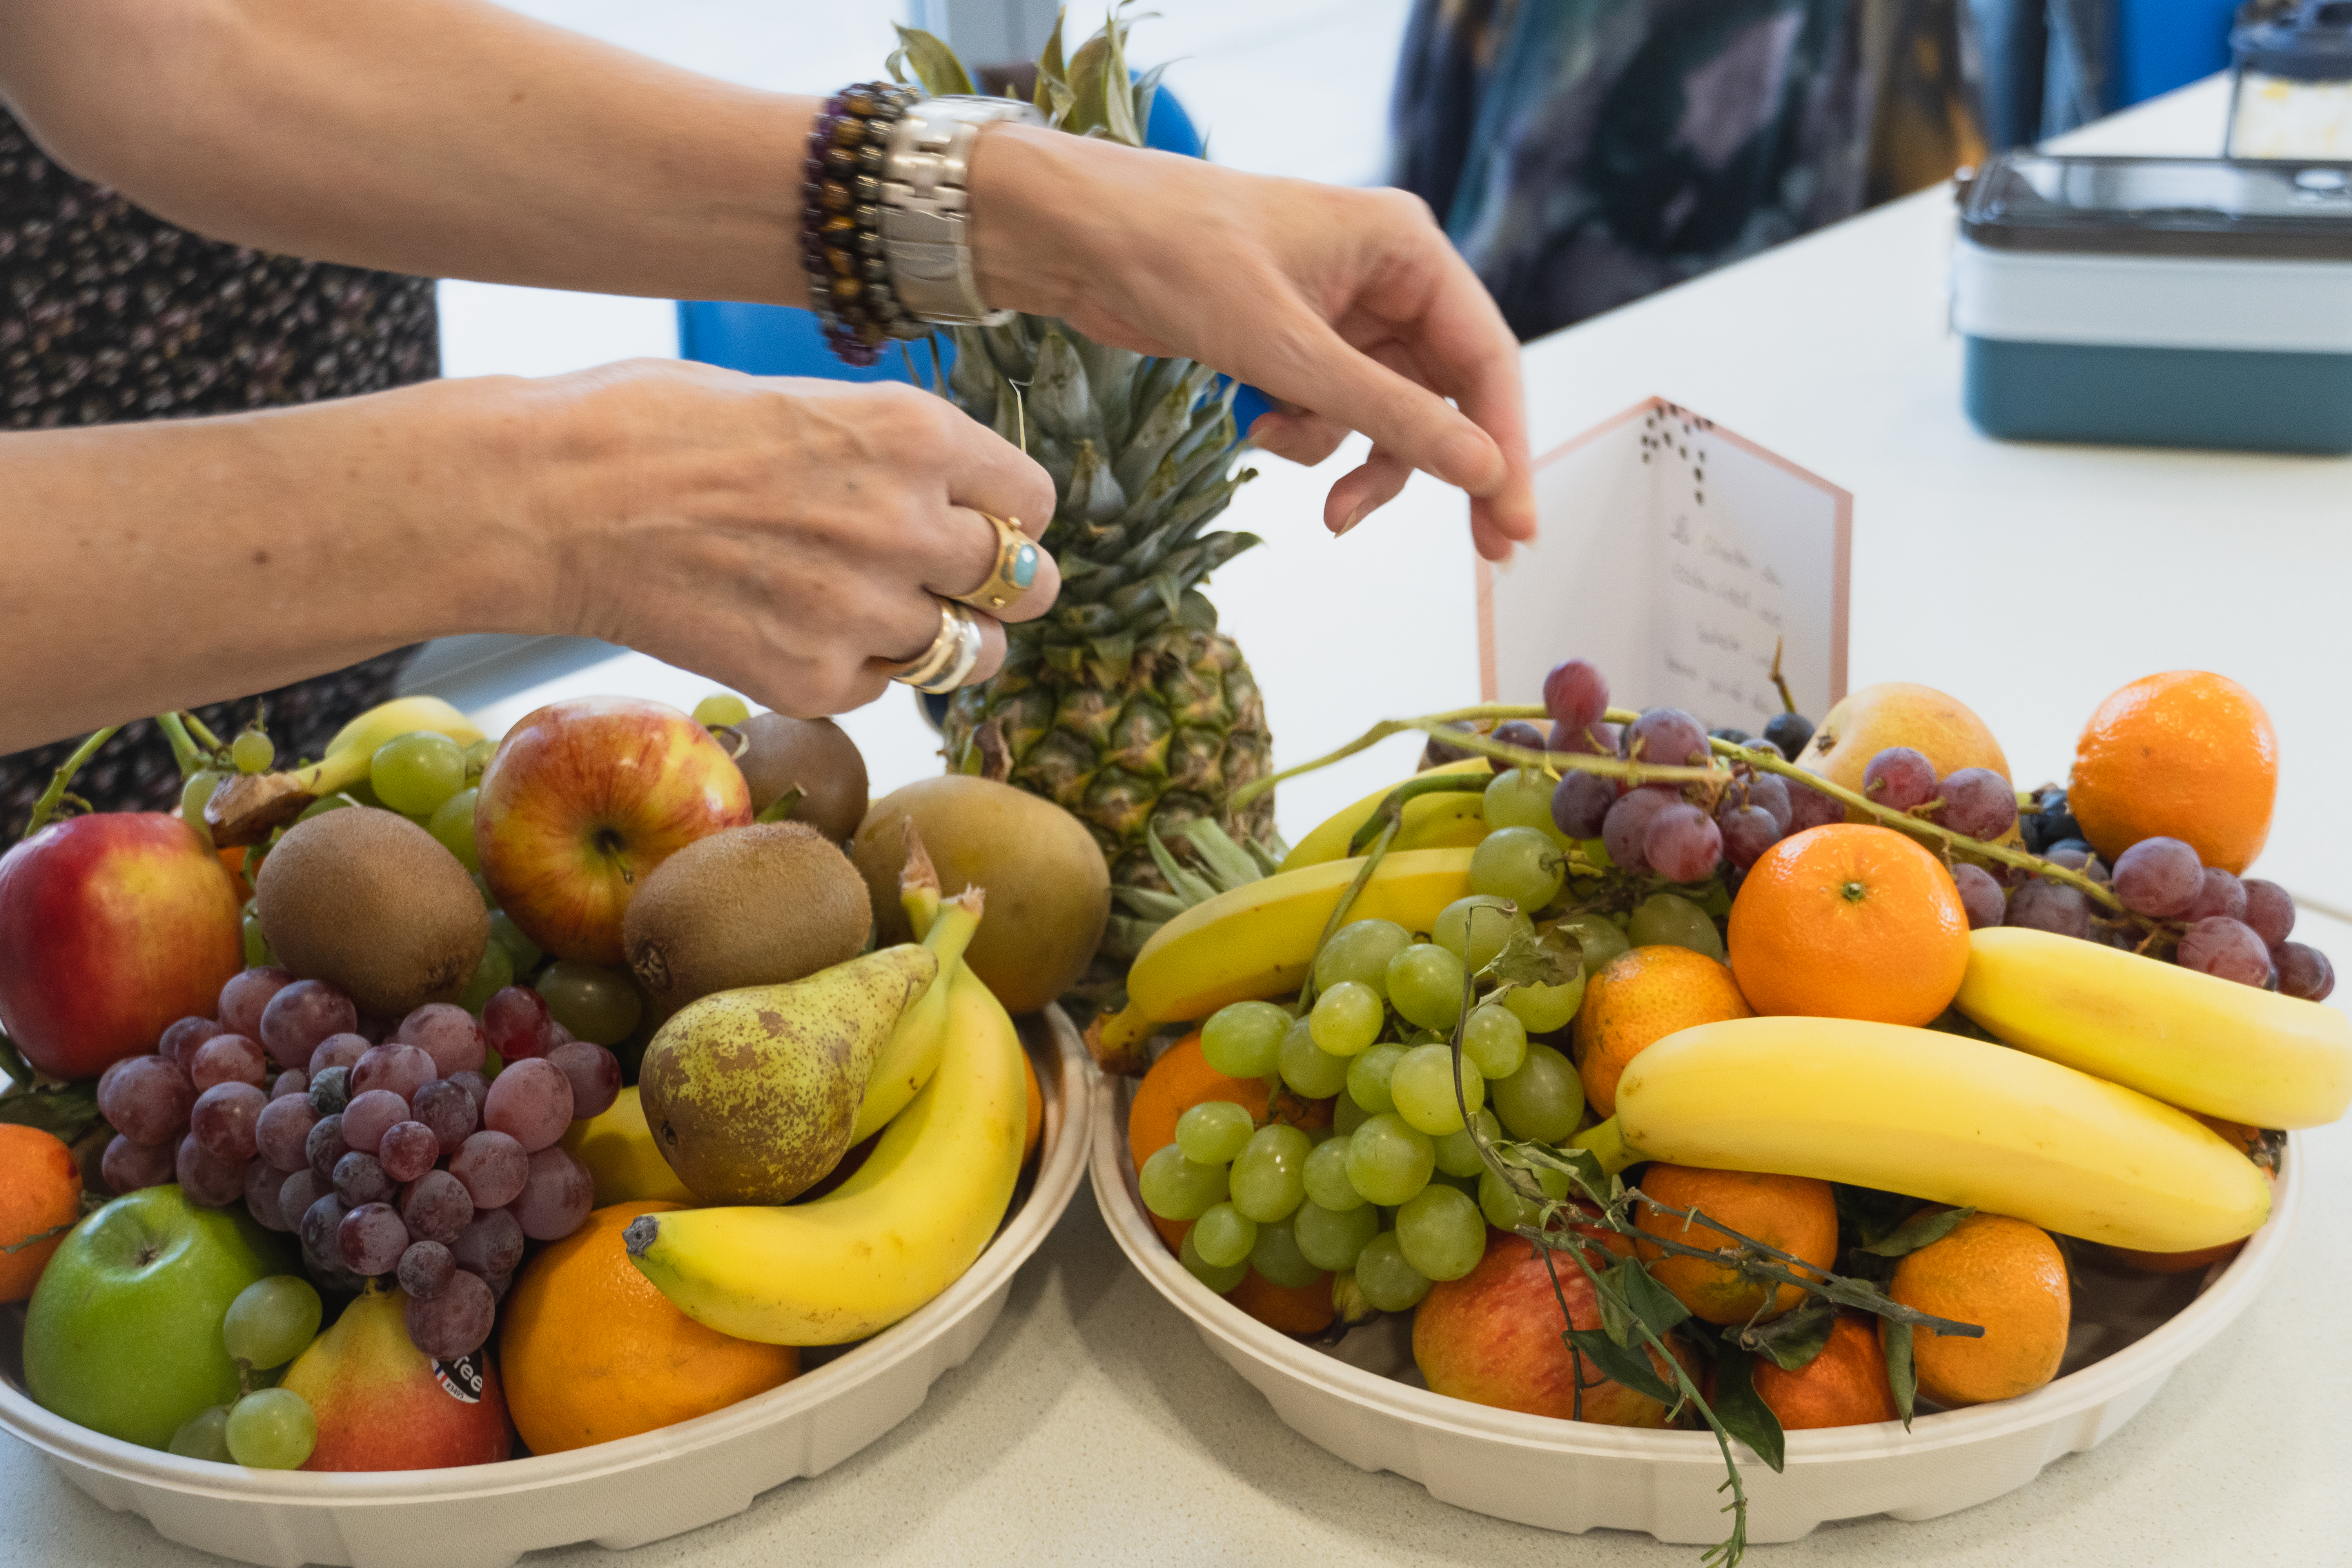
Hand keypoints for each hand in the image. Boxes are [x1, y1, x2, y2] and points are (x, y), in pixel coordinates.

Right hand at [524, 360, 1058, 715]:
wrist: (553, 497)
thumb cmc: (661, 427)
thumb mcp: (804, 402)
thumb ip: (889, 454)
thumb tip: (944, 496)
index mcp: (914, 433)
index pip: (1033, 502)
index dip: (1010, 518)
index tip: (980, 524)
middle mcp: (909, 524)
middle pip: (1028, 589)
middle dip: (997, 590)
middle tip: (951, 587)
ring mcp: (865, 610)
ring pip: (970, 655)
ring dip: (939, 641)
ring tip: (870, 612)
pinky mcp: (814, 679)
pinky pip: (882, 689)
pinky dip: (855, 670)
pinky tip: (793, 628)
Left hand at [971, 128, 1536, 561]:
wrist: (1075, 237)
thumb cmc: (1177, 257)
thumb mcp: (1290, 350)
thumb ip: (1389, 414)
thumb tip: (1481, 470)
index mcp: (1406, 249)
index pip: (1486, 359)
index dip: (1507, 445)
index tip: (1514, 523)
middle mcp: (1386, 277)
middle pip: (1447, 394)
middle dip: (1443, 469)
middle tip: (1481, 550)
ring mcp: (1342, 312)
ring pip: (1388, 415)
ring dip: (1361, 464)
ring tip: (1328, 507)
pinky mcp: (1296, 343)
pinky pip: (1333, 412)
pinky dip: (1305, 438)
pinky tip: (1259, 429)